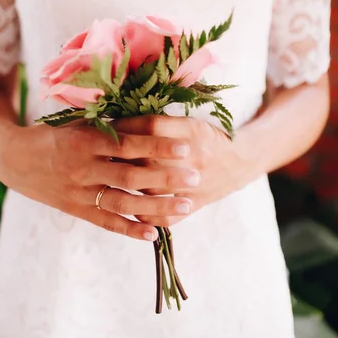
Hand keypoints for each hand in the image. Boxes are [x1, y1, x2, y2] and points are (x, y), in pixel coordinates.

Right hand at [0, 121, 200, 240]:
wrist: (14, 159)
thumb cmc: (55, 135)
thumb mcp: (78, 123)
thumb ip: (112, 125)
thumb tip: (152, 120)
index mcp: (86, 141)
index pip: (129, 144)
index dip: (158, 146)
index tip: (186, 147)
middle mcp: (84, 168)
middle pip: (131, 176)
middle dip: (166, 178)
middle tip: (195, 177)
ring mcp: (80, 192)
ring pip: (123, 202)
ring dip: (156, 206)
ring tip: (185, 206)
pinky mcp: (76, 210)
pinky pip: (106, 222)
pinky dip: (129, 229)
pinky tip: (153, 233)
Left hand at [113, 115, 252, 226]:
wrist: (239, 162)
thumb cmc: (207, 138)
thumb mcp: (189, 121)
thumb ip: (160, 123)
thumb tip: (120, 120)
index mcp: (192, 131)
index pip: (151, 126)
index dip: (126, 125)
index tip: (107, 126)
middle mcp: (193, 157)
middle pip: (146, 157)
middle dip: (118, 156)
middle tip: (98, 153)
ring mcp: (192, 184)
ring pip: (149, 188)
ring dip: (125, 186)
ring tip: (106, 179)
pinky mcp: (193, 205)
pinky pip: (164, 217)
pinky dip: (144, 216)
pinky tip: (127, 209)